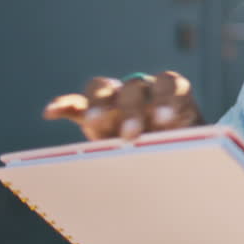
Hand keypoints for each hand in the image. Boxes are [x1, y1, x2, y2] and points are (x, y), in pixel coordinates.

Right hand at [43, 70, 203, 140]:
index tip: (165, 121)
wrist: (172, 158)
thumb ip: (186, 144)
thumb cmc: (185, 152)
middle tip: (131, 135)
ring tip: (95, 121)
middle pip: (134, 87)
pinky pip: (76, 105)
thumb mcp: (192, 148)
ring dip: (99, 102)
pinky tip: (51, 112)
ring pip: (104, 88)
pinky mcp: (93, 116)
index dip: (167, 98)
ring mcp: (116, 101)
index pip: (171, 85)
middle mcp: (143, 92)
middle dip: (132, 109)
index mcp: (173, 96)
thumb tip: (181, 154)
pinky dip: (63, 105)